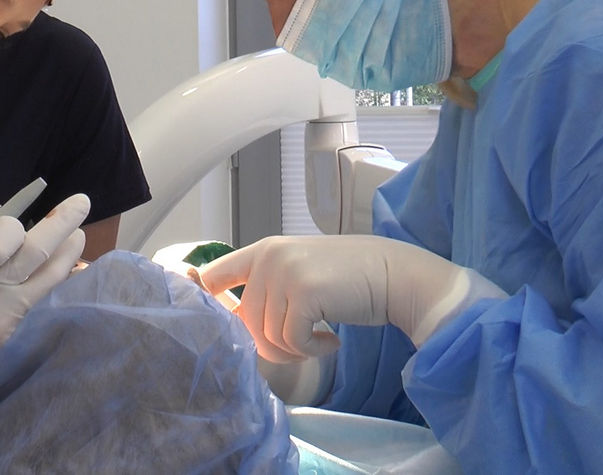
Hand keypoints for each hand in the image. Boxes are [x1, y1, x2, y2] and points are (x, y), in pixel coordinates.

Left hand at [198, 235, 505, 362]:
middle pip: (246, 323)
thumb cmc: (347, 280)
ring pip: (268, 336)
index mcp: (261, 251)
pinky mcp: (305, 293)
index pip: (211, 278)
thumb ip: (265, 292)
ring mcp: (285, 272)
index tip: (222, 328)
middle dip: (272, 345)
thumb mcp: (296, 275)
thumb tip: (233, 326)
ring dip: (294, 350)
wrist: (393, 274)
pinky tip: (331, 342)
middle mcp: (268, 257)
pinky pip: (292, 341)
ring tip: (318, 340)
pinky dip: (311, 351)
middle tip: (303, 345)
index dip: (209, 307)